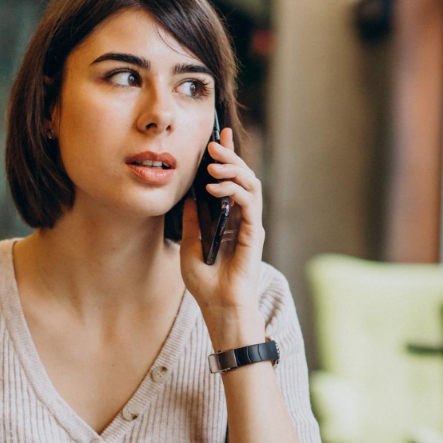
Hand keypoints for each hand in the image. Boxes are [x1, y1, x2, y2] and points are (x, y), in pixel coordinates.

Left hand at [179, 127, 264, 320]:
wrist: (218, 306)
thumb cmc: (205, 283)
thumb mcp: (189, 244)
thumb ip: (193, 219)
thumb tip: (189, 194)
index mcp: (228, 219)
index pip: (230, 181)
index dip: (227, 157)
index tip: (218, 135)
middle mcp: (242, 218)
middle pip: (242, 177)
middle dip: (230, 155)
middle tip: (213, 142)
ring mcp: (250, 224)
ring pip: (250, 184)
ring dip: (233, 168)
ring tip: (213, 163)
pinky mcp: (253, 233)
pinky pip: (250, 203)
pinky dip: (235, 190)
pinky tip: (216, 187)